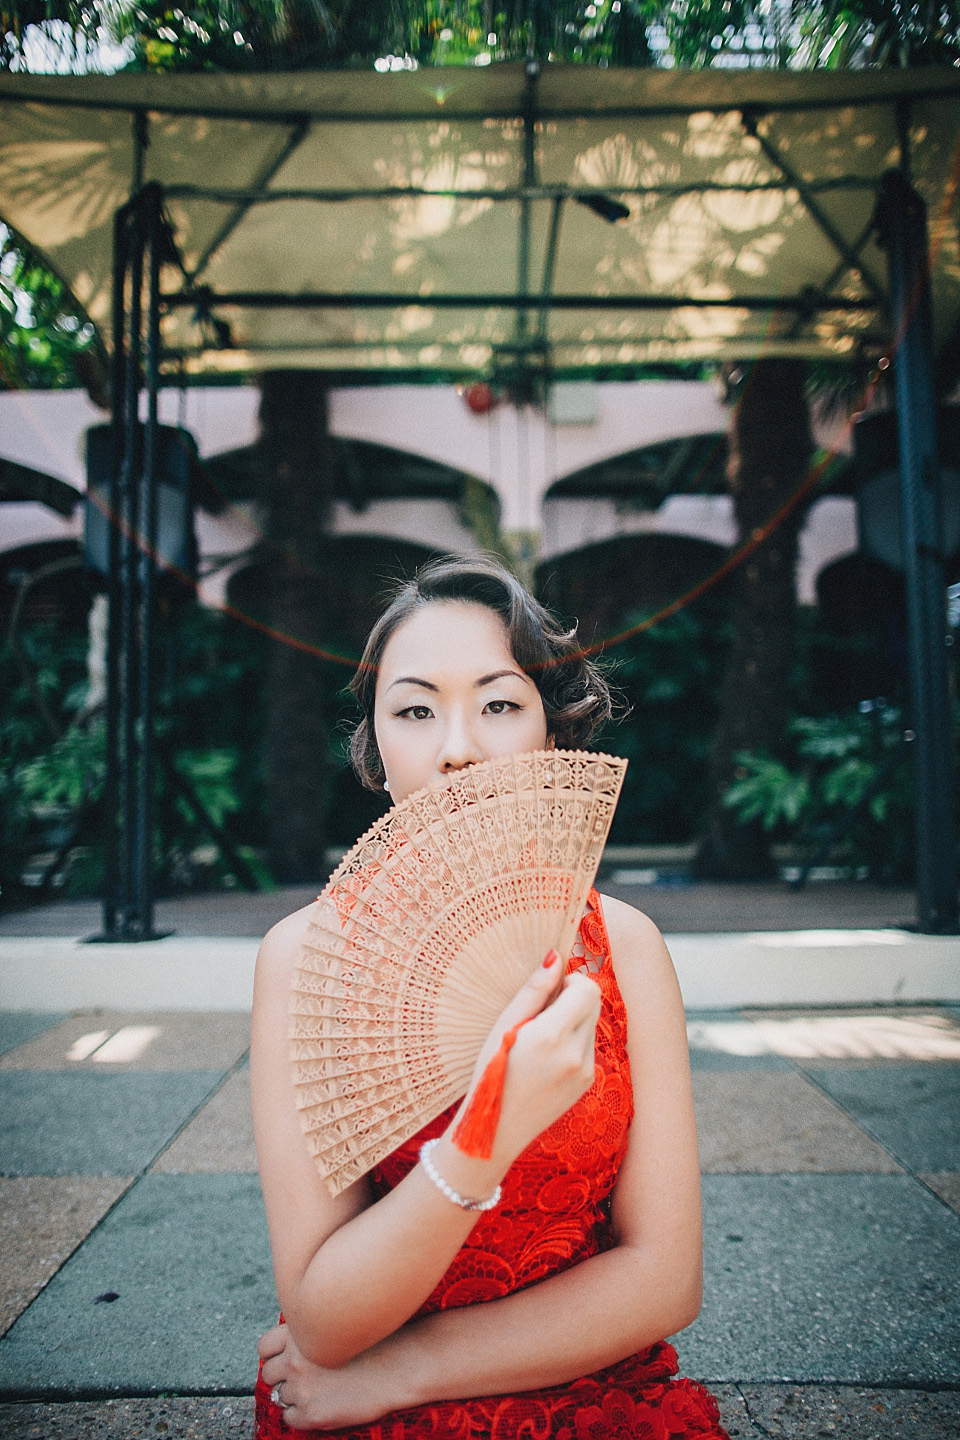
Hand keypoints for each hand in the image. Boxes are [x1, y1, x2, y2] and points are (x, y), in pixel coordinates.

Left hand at [259, 1323, 413, 1430]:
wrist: (395, 1367)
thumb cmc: (373, 1342)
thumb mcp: (336, 1324)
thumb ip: (310, 1332)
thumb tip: (289, 1347)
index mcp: (299, 1334)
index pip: (264, 1346)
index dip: (273, 1354)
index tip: (284, 1358)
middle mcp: (295, 1360)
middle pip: (269, 1373)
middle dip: (283, 1377)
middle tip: (303, 1378)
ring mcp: (301, 1388)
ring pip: (281, 1396)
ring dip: (295, 1395)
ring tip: (320, 1390)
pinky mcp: (311, 1414)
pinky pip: (290, 1418)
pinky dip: (301, 1415)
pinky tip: (322, 1405)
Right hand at [450, 951, 601, 1174]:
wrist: (494, 1132)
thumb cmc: (490, 1074)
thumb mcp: (503, 1027)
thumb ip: (534, 991)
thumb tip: (555, 958)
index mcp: (552, 1037)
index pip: (587, 989)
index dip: (570, 982)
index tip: (549, 991)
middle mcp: (576, 1055)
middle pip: (594, 1004)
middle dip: (573, 999)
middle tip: (542, 1013)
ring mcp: (585, 1072)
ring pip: (592, 1024)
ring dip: (574, 1021)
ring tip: (541, 1038)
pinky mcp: (586, 1084)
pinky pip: (589, 1048)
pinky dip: (573, 1042)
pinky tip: (546, 1058)